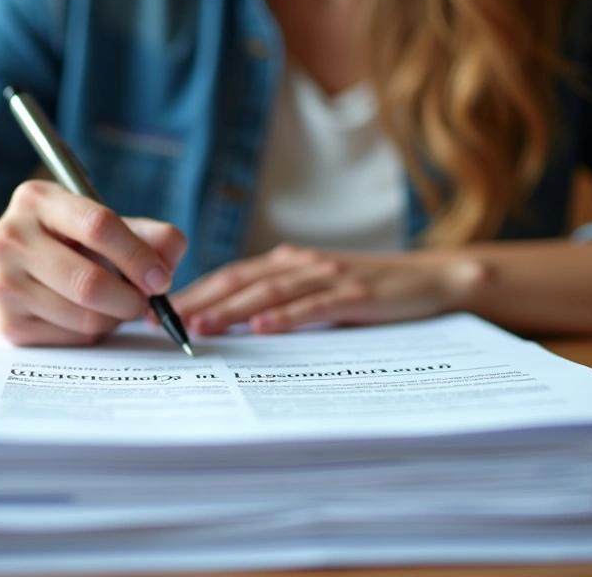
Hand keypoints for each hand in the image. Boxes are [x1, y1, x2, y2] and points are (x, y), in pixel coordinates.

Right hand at [0, 180, 186, 345]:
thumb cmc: (64, 241)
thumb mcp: (101, 223)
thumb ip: (147, 234)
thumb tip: (171, 258)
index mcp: (37, 200)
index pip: (98, 225)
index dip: (138, 256)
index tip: (161, 279)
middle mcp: (11, 238)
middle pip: (89, 283)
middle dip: (131, 299)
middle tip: (144, 301)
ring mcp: (4, 284)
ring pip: (84, 318)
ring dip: (114, 318)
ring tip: (113, 304)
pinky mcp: (9, 324)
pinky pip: (72, 339)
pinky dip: (92, 332)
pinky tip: (85, 315)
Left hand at [169, 244, 482, 334]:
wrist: (431, 281)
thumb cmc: (369, 291)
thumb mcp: (319, 289)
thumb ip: (280, 299)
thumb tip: (228, 325)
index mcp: (288, 261)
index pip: (231, 276)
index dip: (194, 292)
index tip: (160, 312)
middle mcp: (302, 263)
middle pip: (241, 280)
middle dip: (201, 300)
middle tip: (166, 321)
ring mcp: (328, 276)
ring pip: (269, 291)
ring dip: (232, 309)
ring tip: (201, 325)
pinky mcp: (354, 293)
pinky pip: (313, 306)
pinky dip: (285, 316)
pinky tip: (261, 328)